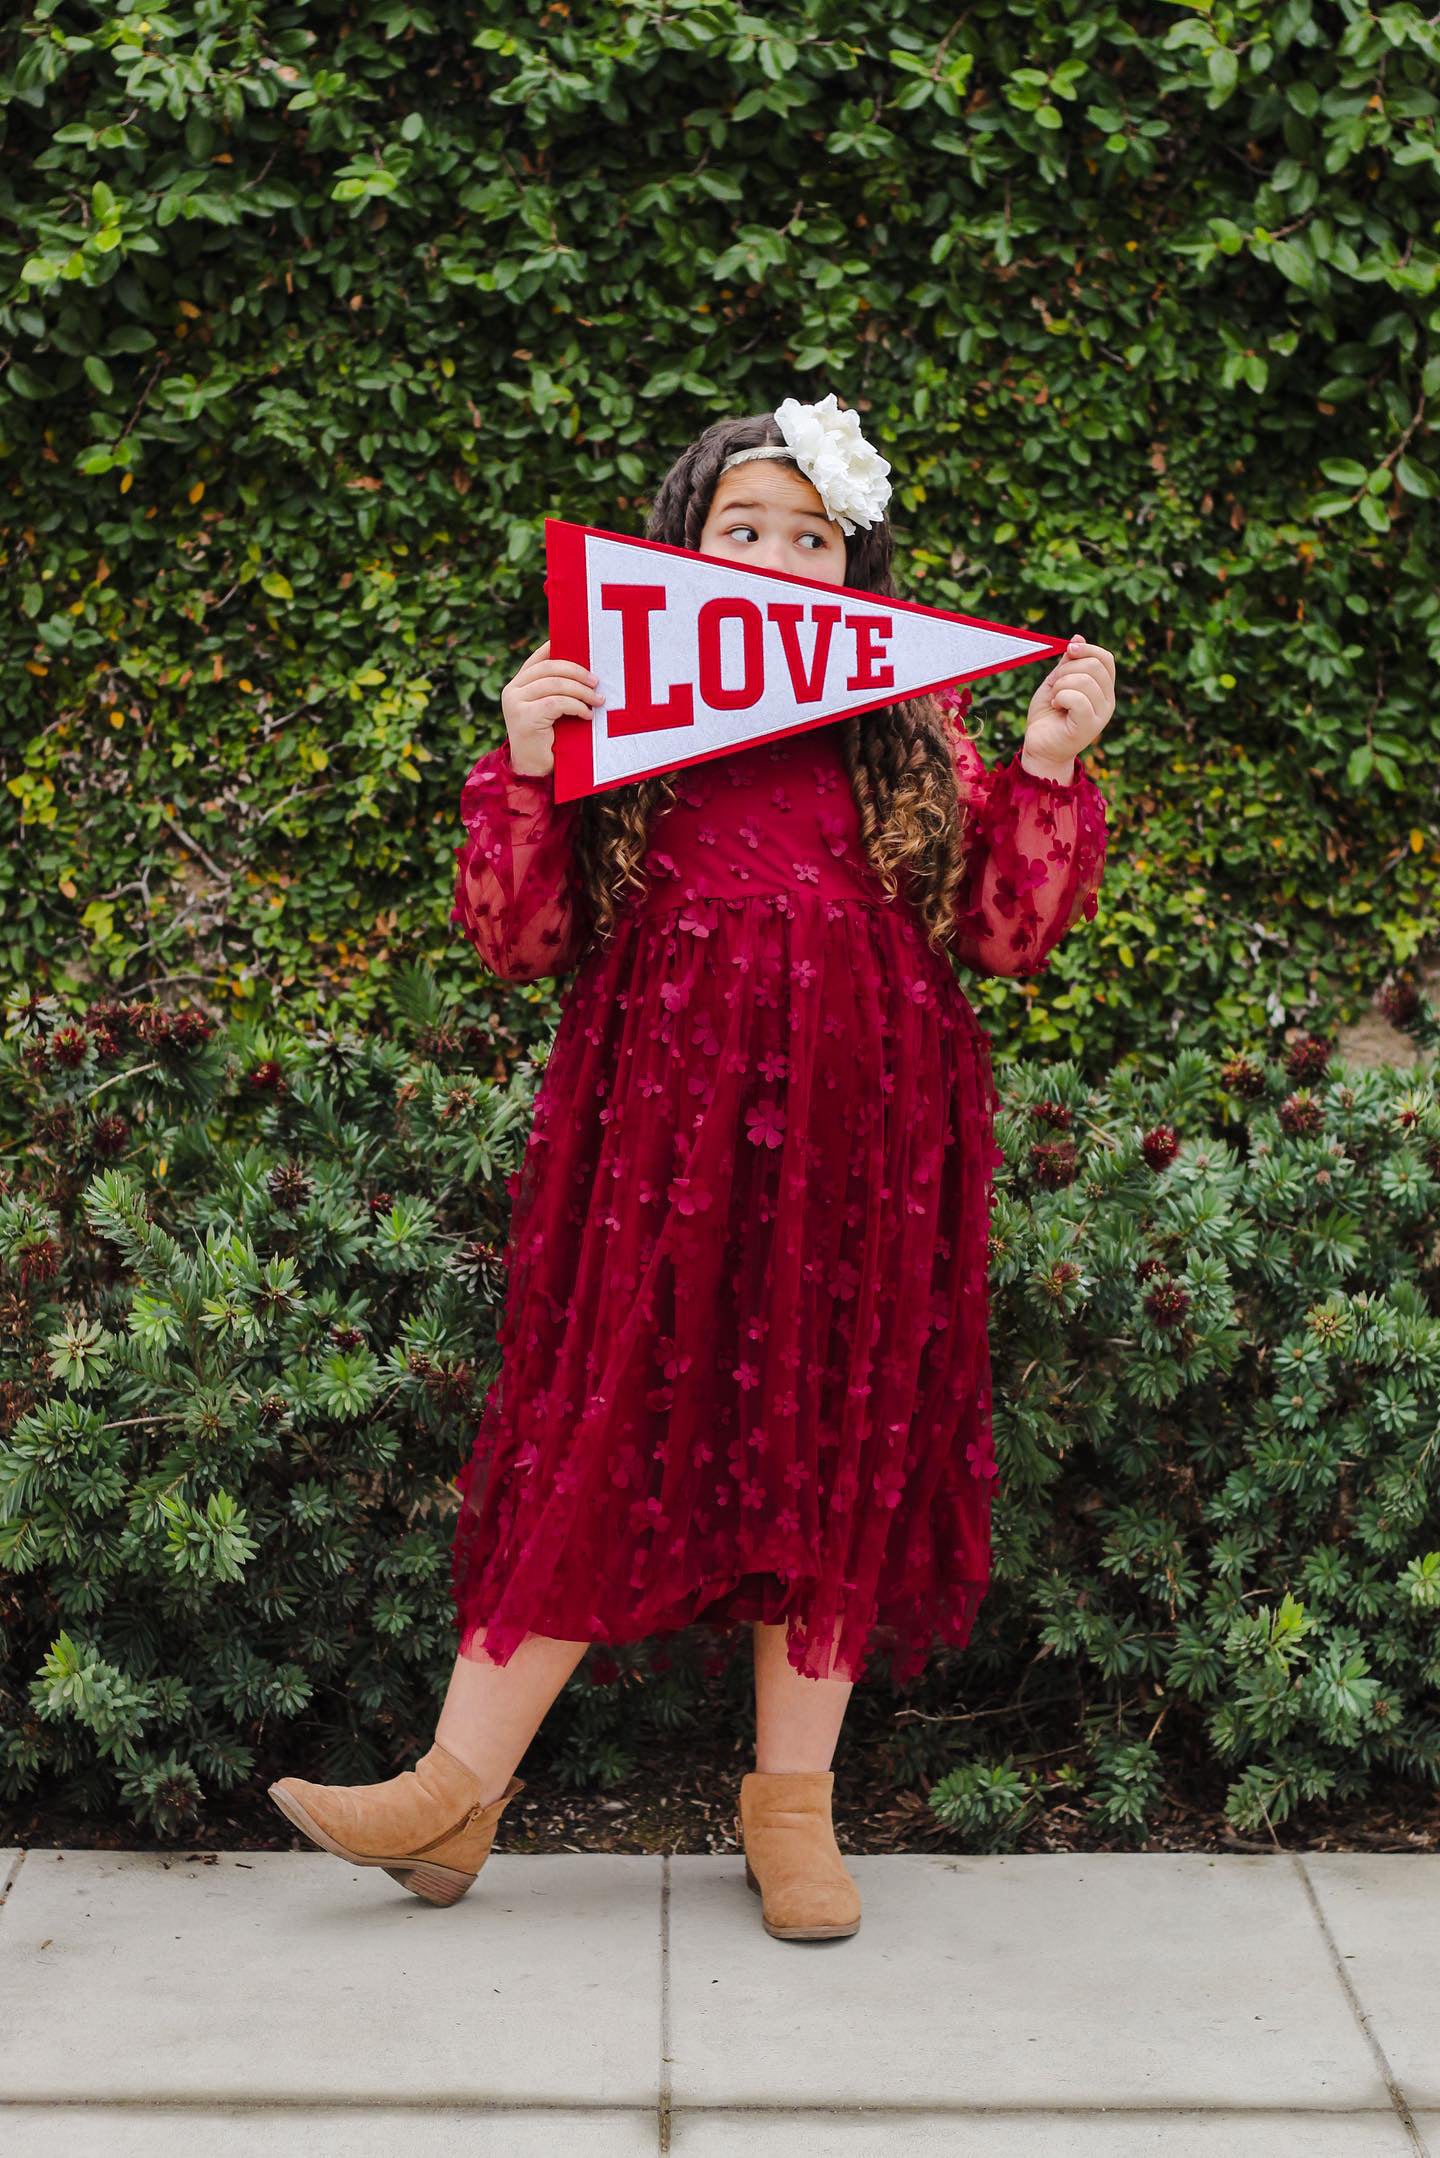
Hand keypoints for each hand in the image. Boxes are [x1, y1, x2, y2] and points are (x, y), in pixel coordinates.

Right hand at [501, 637, 604, 778]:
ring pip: (555, 684)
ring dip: (581, 691)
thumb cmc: (549, 739)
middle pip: (550, 667)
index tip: (581, 646)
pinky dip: (576, 706)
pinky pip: (557, 702)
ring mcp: (515, 703)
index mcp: (518, 684)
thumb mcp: (551, 709)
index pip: (539, 658)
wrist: (534, 771)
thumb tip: (585, 670)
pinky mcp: (524, 717)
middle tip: (597, 682)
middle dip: (577, 672)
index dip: (558, 648)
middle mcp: (512, 690)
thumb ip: (557, 689)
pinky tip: (586, 715)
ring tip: (597, 700)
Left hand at [1023, 634, 1115, 778]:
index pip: (1106, 658)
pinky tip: (1055, 706)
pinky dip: (1061, 697)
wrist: (1039, 748)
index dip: (1087, 648)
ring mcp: (1101, 715)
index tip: (1068, 649)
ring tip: (1054, 699)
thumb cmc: (1047, 716)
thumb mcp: (1056, 682)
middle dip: (1067, 669)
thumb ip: (1068, 663)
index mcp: (1103, 688)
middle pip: (1095, 666)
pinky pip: (1078, 699)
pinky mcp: (1089, 727)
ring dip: (1060, 685)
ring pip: (1084, 681)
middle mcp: (1107, 701)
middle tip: (1054, 685)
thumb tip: (1078, 637)